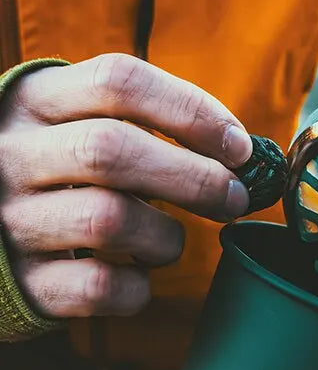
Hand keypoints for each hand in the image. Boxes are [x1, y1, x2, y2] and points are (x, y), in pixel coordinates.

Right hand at [0, 54, 253, 318]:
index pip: (118, 81)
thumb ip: (148, 125)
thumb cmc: (63, 174)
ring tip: (171, 240)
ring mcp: (10, 220)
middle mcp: (12, 154)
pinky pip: (98, 287)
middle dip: (194, 177)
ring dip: (166, 236)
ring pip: (107, 220)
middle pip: (111, 150)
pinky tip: (139, 276)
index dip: (192, 111)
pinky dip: (138, 288)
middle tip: (234, 199)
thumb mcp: (81, 124)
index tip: (240, 147)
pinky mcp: (21, 283)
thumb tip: (243, 156)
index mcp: (36, 101)